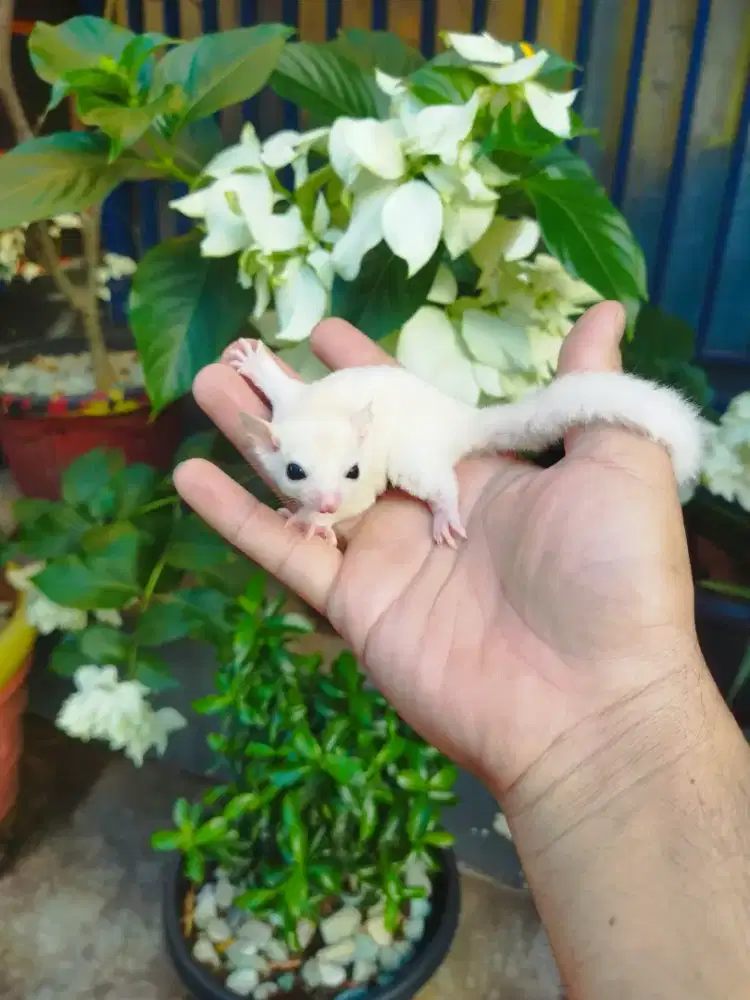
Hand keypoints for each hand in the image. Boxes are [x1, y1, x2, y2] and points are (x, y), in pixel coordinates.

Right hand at [174, 302, 700, 799]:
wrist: (591, 702)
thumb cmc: (613, 576)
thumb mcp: (619, 460)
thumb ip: (588, 387)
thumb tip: (602, 310)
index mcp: (476, 469)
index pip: (409, 405)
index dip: (368, 366)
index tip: (324, 329)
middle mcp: (422, 508)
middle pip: (342, 438)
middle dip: (292, 393)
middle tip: (241, 349)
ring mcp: (384, 558)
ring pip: (301, 483)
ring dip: (252, 436)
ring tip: (206, 384)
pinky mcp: (354, 605)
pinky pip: (284, 553)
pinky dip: (235, 517)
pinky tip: (188, 475)